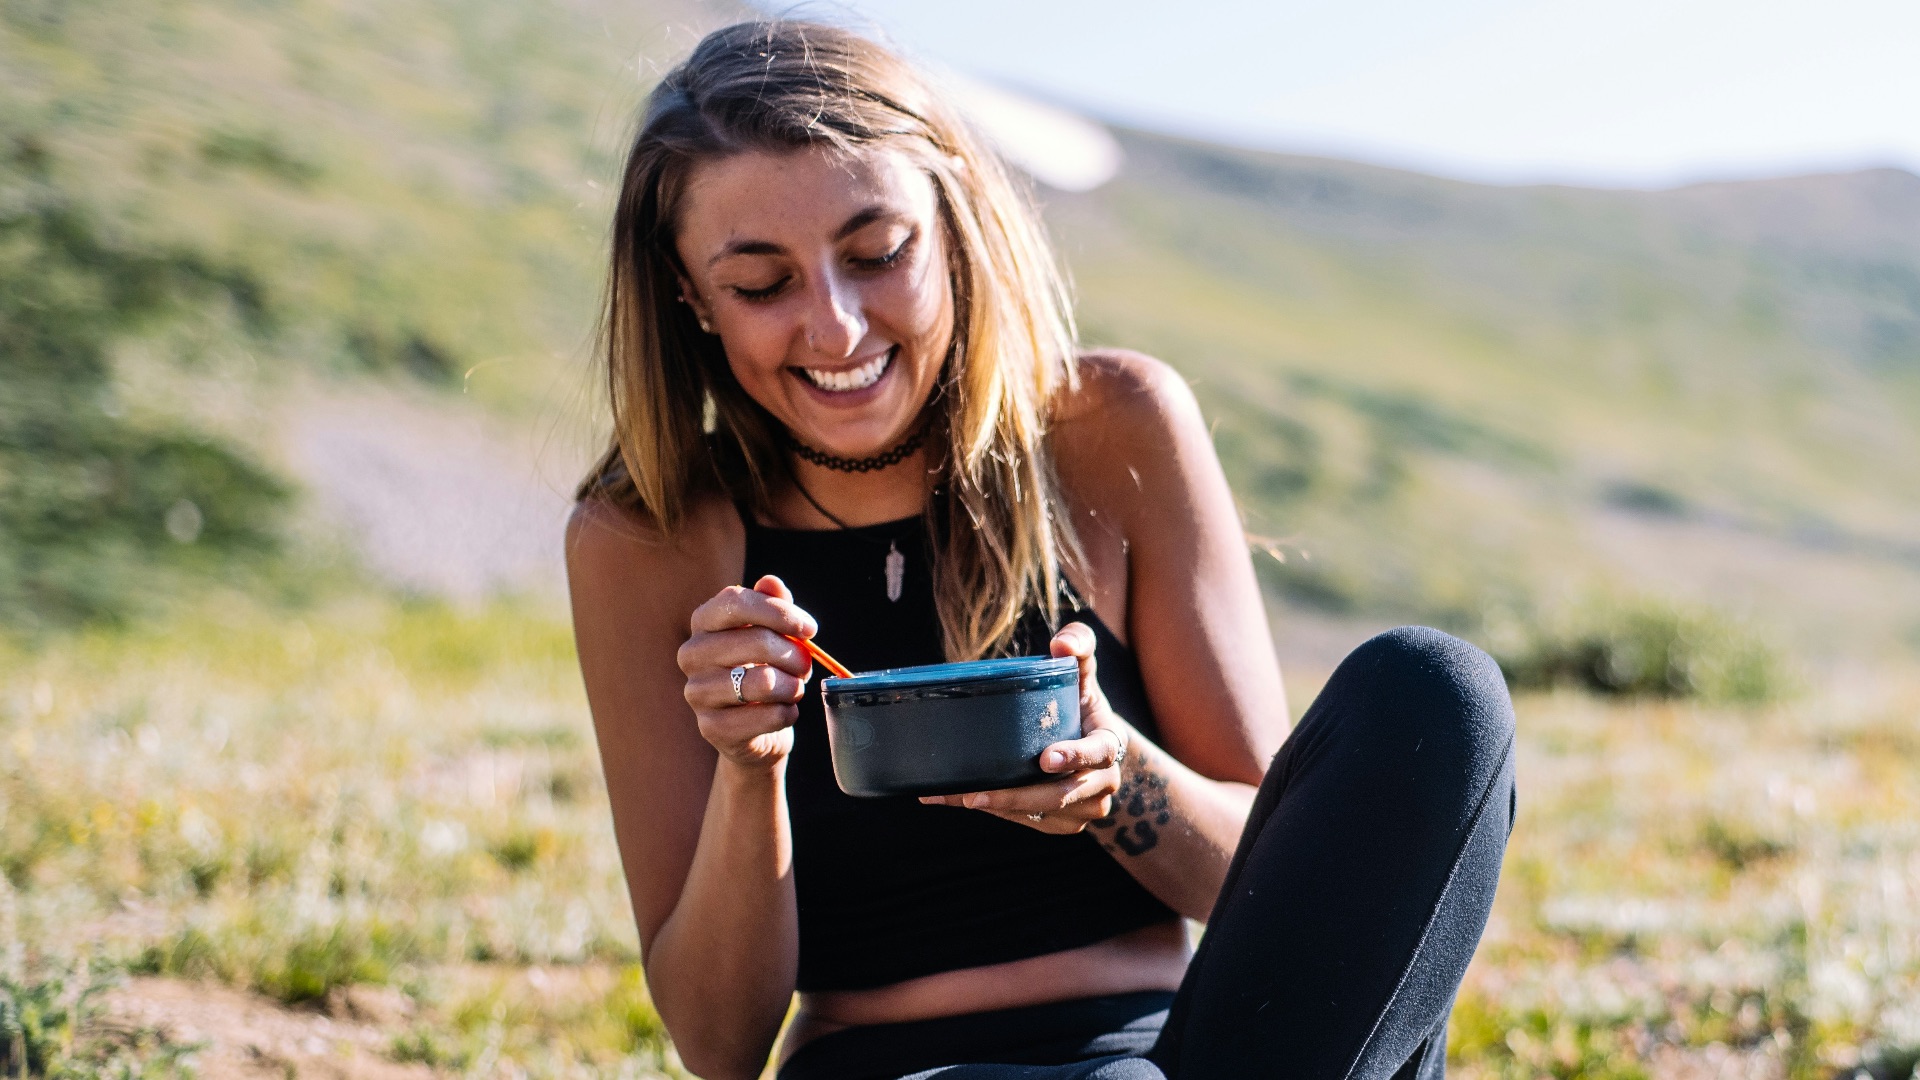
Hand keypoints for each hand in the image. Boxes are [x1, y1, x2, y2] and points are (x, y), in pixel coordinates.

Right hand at [678, 575, 817, 767]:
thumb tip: (771, 583)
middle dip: (795, 655)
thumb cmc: (764, 670)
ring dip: (793, 686)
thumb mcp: (771, 633)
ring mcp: (696, 692)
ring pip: (764, 681)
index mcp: (703, 622)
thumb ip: (772, 605)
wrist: (753, 729)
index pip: (737, 601)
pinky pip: (767, 716)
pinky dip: (787, 713)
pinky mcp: (711, 728)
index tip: (810, 629)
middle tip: (806, 666)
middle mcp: (691, 654)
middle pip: (756, 641)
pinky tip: (784, 712)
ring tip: (794, 689)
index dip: (779, 612)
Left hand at [919, 622, 1130, 833]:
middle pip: (1060, 796)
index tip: (1044, 758)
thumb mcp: (1084, 674)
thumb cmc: (1081, 704)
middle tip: (975, 795)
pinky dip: (995, 814)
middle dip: (1016, 797)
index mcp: (1111, 744)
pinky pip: (1028, 822)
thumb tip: (1062, 642)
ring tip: (953, 796)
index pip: (1099, 753)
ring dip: (997, 808)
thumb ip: (1079, 647)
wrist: (1094, 748)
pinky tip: (958, 800)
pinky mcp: (1063, 824)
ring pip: (1040, 814)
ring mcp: (1085, 809)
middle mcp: (1104, 783)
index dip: (1075, 757)